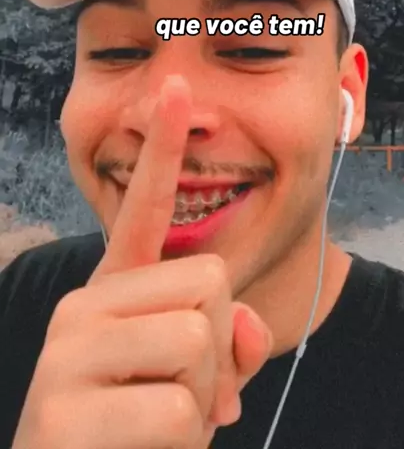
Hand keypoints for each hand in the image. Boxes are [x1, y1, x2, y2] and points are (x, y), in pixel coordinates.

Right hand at [13, 75, 272, 448]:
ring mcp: (67, 353)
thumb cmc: (135, 438)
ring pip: (198, 338)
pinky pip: (178, 409)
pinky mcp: (63, 409)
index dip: (163, 148)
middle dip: (217, 350)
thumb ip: (225, 346)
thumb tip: (244, 325)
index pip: (141, 208)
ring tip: (156, 426)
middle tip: (182, 397)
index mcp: (113, 292)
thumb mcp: (190, 386)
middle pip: (208, 281)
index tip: (176, 87)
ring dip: (201, 399)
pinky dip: (182, 445)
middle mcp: (84, 305)